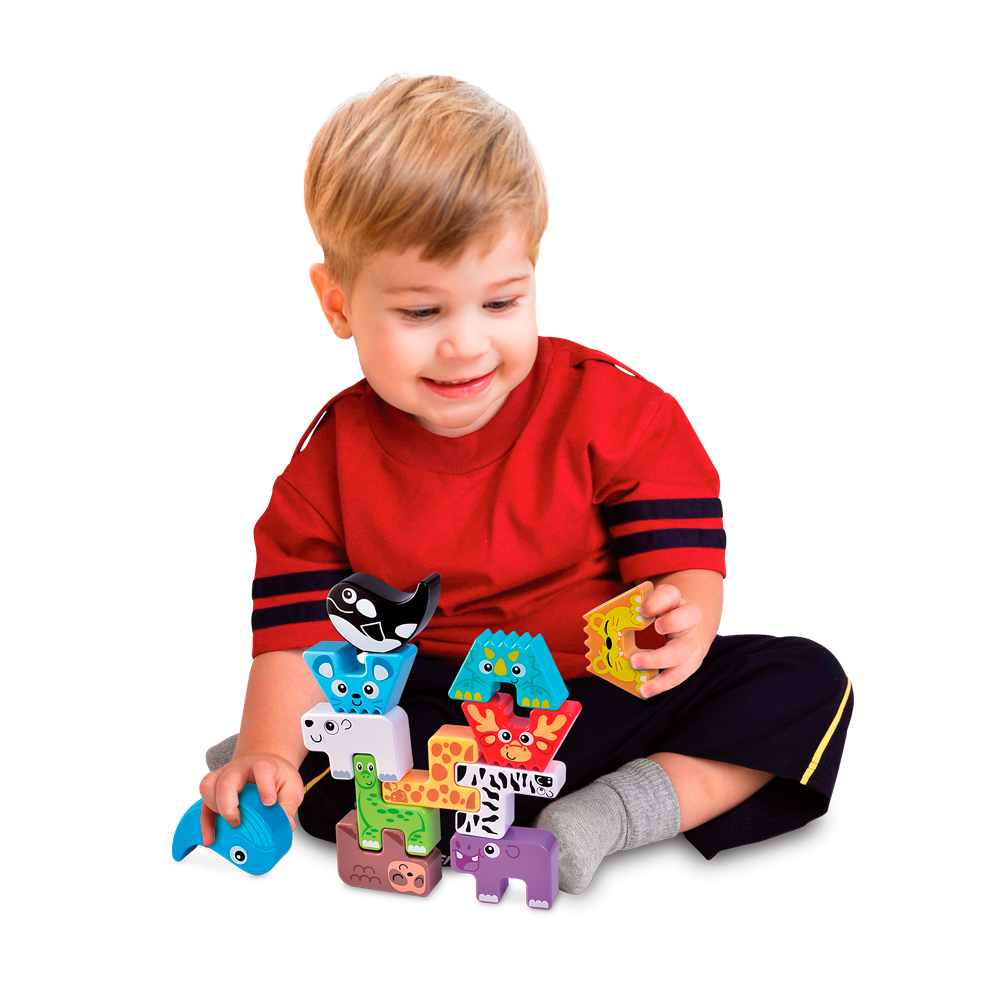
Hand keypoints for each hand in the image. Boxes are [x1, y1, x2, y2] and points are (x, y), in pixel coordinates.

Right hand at [198, 753, 303, 846]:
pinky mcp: (216, 789)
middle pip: (227, 781)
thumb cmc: (278, 776)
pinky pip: (204, 803)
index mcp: (263, 765)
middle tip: (238, 821)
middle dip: (229, 805)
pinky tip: (210, 838)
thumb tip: (287, 826)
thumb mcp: (291, 787)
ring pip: (208, 787)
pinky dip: (205, 822)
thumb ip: (288, 806)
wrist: (267, 765)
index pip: (262, 770)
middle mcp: (240, 768)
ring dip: (213, 808)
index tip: (269, 802)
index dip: (265, 787)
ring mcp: (225, 776)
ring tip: (224, 825)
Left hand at [630, 582, 707, 697]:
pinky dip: (662, 684)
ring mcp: (692, 641)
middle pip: (689, 617)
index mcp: (675, 600)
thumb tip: (601, 621)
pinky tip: (646, 690)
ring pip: (684, 651)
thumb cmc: (659, 617)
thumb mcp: (648, 608)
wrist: (685, 630)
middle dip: (670, 623)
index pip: (671, 593)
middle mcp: (689, 619)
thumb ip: (631, 611)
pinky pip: (681, 674)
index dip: (659, 601)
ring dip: (659, 661)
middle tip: (652, 629)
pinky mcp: (692, 662)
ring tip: (636, 665)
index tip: (643, 610)